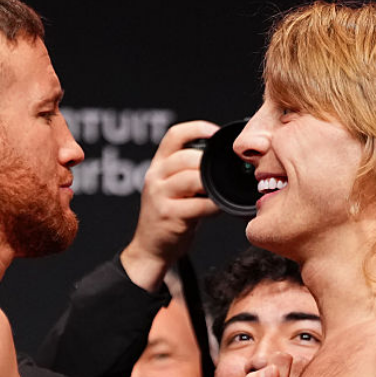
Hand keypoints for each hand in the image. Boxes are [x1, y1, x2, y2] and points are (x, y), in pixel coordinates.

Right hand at [119, 120, 222, 289]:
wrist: (150, 248)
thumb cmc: (170, 215)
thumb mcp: (172, 187)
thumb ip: (190, 170)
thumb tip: (224, 157)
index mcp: (158, 166)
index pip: (174, 135)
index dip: (198, 128)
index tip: (216, 134)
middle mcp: (155, 177)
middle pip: (186, 157)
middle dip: (209, 164)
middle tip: (222, 174)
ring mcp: (160, 197)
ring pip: (193, 179)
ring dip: (212, 185)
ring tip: (219, 193)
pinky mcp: (168, 216)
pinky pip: (199, 205)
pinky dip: (214, 206)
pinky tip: (217, 209)